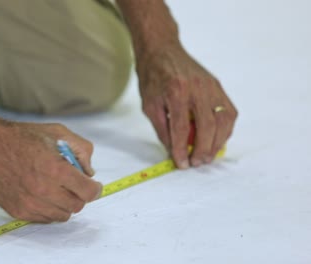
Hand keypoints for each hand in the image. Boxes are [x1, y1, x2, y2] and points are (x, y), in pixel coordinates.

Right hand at [0, 121, 101, 222]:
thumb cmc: (20, 137)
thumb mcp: (57, 132)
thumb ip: (81, 149)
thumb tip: (89, 172)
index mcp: (56, 169)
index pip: (88, 192)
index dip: (94, 189)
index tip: (93, 186)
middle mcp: (43, 190)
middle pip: (77, 206)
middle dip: (79, 194)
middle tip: (71, 184)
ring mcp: (29, 203)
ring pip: (62, 215)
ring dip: (64, 203)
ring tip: (55, 187)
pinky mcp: (18, 211)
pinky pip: (44, 218)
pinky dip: (48, 209)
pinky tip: (42, 193)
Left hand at [137, 44, 237, 168]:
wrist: (162, 50)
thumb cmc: (152, 78)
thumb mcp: (149, 105)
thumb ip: (162, 129)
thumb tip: (174, 152)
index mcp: (175, 92)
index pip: (181, 128)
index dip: (182, 149)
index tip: (182, 164)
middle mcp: (196, 88)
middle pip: (207, 126)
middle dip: (203, 149)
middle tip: (197, 163)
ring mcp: (211, 86)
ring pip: (224, 120)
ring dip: (218, 142)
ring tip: (207, 155)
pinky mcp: (217, 85)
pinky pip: (229, 111)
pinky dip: (225, 129)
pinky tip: (216, 139)